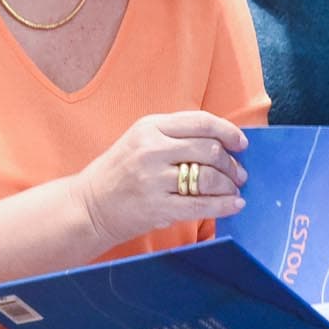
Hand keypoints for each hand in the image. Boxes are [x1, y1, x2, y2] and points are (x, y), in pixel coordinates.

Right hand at [74, 111, 250, 246]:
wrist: (87, 206)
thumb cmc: (120, 173)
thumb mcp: (141, 141)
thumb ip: (175, 136)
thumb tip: (223, 142)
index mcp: (149, 127)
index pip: (200, 122)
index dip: (228, 132)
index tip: (241, 143)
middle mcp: (151, 149)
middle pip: (209, 149)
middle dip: (231, 163)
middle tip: (239, 173)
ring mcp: (152, 178)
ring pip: (208, 177)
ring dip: (229, 185)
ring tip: (234, 190)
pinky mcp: (156, 206)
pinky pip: (201, 204)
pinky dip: (224, 205)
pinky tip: (234, 205)